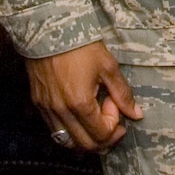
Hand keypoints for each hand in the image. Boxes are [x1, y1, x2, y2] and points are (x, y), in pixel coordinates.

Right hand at [25, 40, 142, 151]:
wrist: (49, 29)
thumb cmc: (81, 45)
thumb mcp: (108, 67)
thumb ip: (122, 94)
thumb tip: (136, 114)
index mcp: (80, 103)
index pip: (101, 134)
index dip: (114, 124)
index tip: (115, 104)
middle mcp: (61, 111)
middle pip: (84, 145)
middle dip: (103, 138)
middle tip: (112, 122)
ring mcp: (47, 109)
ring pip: (66, 141)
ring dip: (85, 138)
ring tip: (96, 122)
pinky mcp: (38, 103)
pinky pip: (54, 129)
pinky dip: (69, 130)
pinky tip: (79, 116)